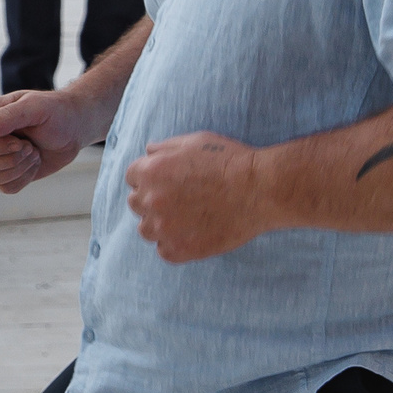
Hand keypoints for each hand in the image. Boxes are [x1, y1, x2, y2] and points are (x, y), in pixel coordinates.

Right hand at [0, 88, 87, 193]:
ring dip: (17, 169)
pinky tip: (34, 163)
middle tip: (30, 147)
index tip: (20, 142)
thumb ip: (9, 115)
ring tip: (33, 153)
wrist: (73, 129)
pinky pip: (4, 188)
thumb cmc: (54, 112)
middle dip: (9, 158)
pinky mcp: (5, 174)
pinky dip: (23, 178)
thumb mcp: (35, 107)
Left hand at [124, 131, 273, 262]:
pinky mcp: (180, 250)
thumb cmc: (230, 161)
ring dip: (160, 224)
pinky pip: (164, 251)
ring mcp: (165, 228)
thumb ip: (165, 148)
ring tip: (185, 219)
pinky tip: (193, 234)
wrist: (260, 189)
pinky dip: (175, 245)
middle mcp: (152, 200)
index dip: (150, 178)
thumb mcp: (194, 141)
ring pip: (147, 230)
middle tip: (179, 200)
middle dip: (152, 200)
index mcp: (151, 171)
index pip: (133, 177)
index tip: (167, 182)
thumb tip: (148, 152)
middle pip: (136, 203)